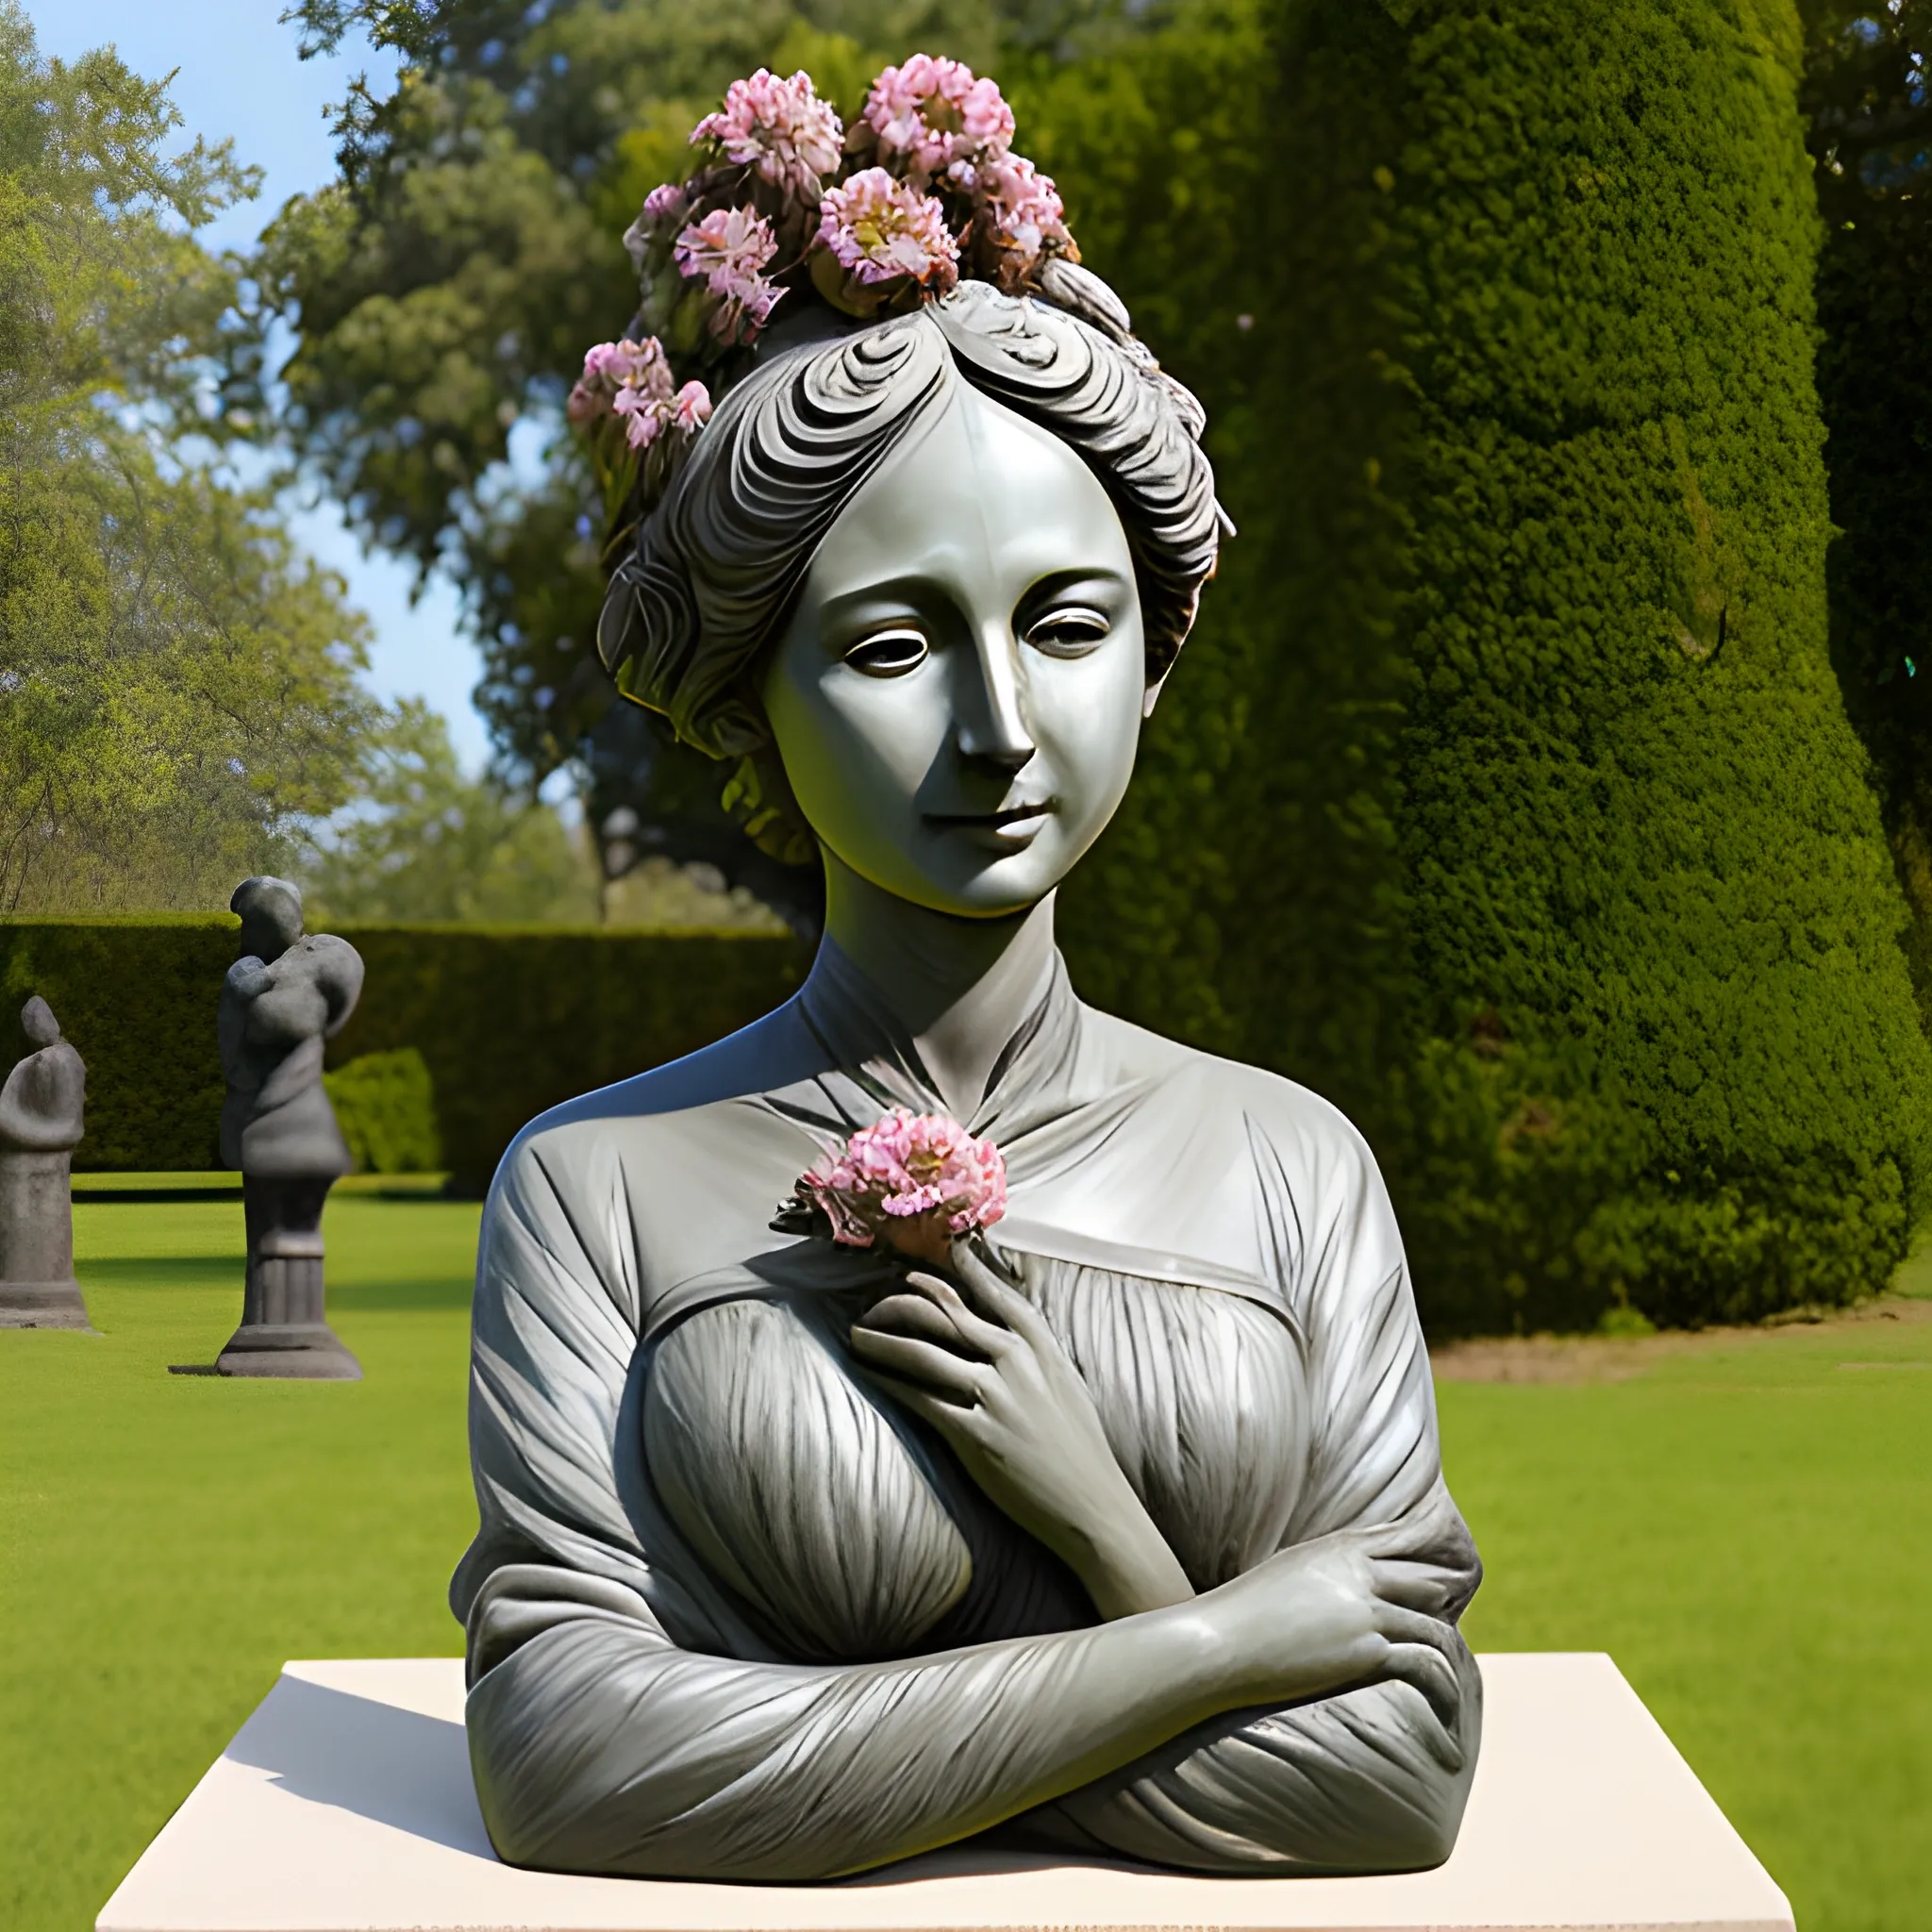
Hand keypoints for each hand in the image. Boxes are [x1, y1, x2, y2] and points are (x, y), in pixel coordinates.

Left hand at [848, 1244, 1194, 1618]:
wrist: (1091, 1504)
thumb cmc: (1082, 1451)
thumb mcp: (1069, 1388)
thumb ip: (1039, 1356)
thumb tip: (1009, 1335)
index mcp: (1042, 1349)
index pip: (997, 1295)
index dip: (965, 1271)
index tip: (941, 1254)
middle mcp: (1016, 1364)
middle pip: (946, 1315)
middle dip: (903, 1303)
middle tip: (877, 1301)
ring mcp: (994, 1397)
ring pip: (923, 1352)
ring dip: (882, 1340)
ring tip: (856, 1333)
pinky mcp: (974, 1434)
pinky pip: (919, 1398)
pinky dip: (889, 1381)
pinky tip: (870, 1374)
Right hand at [1204, 1527, 1470, 1758]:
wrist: (1219, 1643)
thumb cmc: (1239, 1613)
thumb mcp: (1285, 1571)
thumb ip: (1320, 1571)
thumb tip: (1332, 1584)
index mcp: (1337, 1548)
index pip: (1401, 1539)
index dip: (1428, 1555)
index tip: (1447, 1570)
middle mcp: (1358, 1573)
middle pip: (1426, 1580)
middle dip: (1445, 1602)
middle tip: (1458, 1623)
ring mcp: (1365, 1612)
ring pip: (1432, 1625)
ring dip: (1448, 1650)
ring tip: (1457, 1671)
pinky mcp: (1366, 1651)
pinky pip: (1424, 1665)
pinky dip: (1445, 1687)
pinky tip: (1449, 1703)